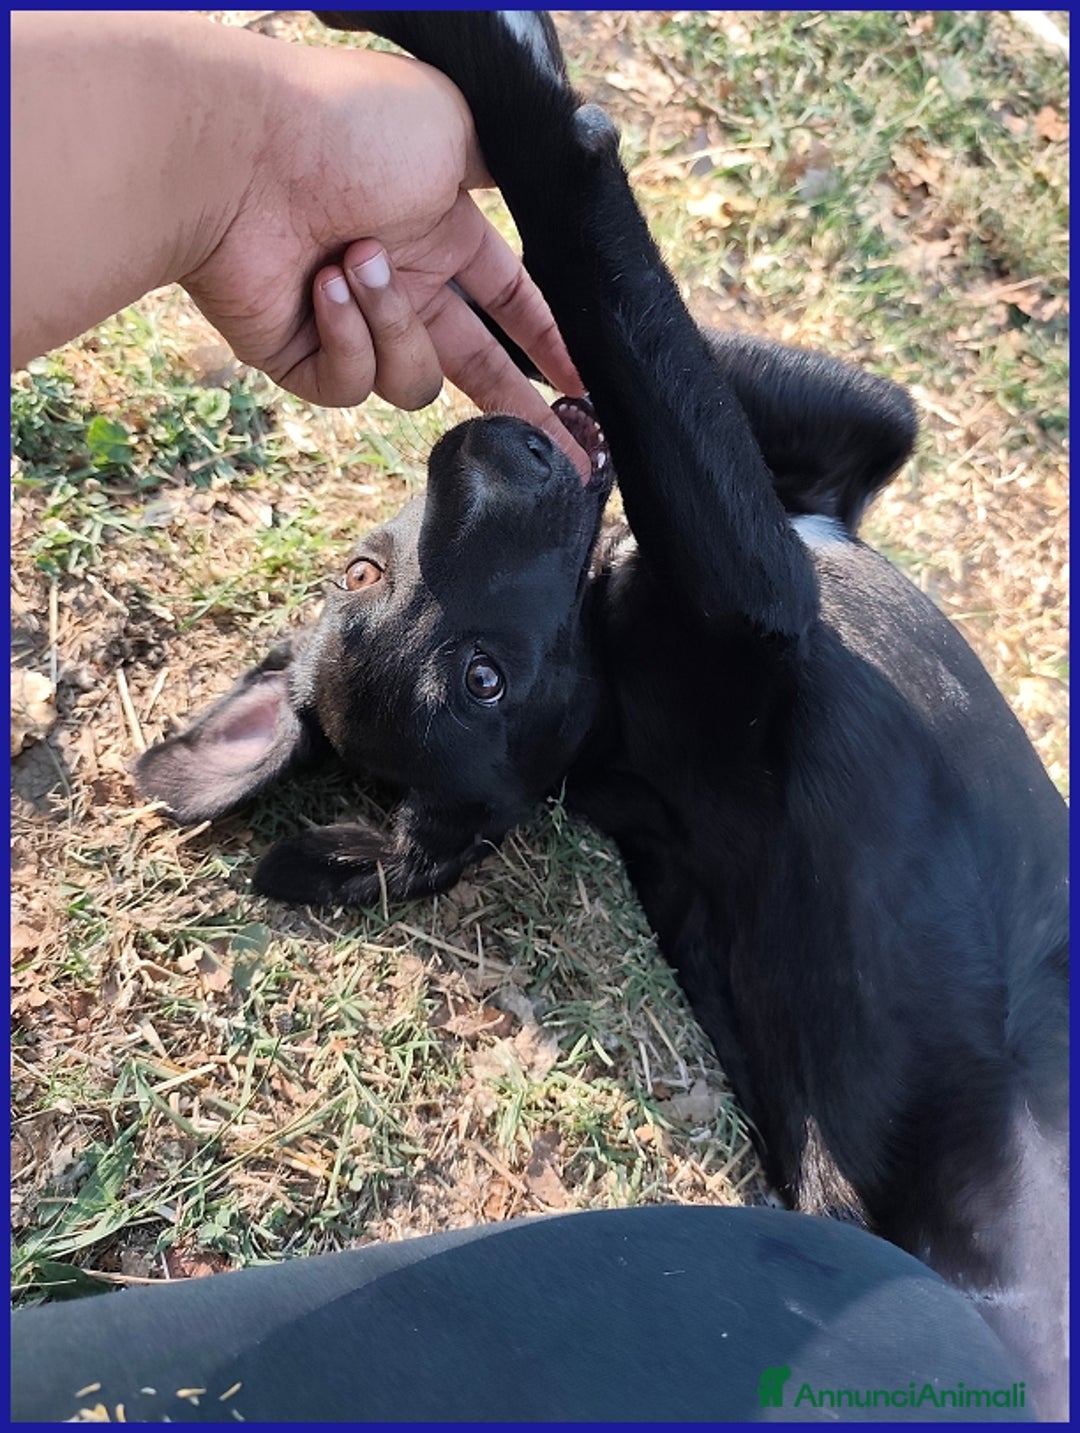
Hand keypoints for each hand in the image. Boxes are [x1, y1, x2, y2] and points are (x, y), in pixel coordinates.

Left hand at [182, 43, 587, 469]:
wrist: (241, 154)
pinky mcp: (304, 359)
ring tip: (353, 260)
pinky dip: (345, 335)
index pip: (509, 301)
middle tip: (563, 459)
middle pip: (475, 367)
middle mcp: (400, 284)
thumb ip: (501, 167)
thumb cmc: (344, 126)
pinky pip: (354, 384)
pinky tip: (319, 285)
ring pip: (412, 381)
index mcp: (440, 234)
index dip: (547, 344)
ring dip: (394, 325)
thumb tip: (534, 175)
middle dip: (522, 413)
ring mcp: (351, 327)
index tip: (582, 389)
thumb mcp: (452, 125)